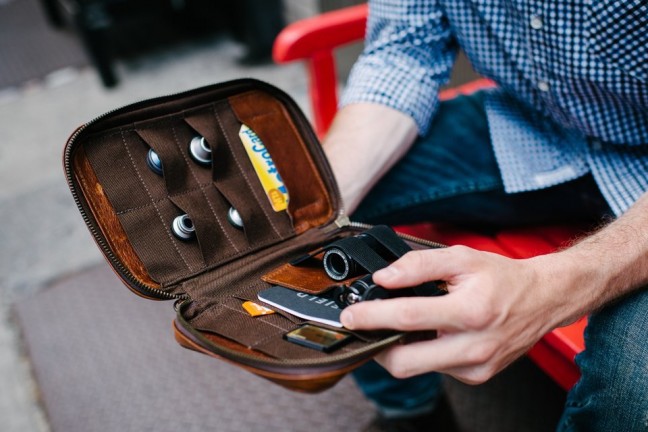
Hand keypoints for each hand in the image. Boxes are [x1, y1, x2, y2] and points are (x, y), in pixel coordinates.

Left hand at [340, 246, 572, 383]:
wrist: (543, 299)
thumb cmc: (503, 278)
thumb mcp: (461, 258)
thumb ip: (419, 264)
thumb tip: (384, 277)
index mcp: (470, 311)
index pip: (408, 317)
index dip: (372, 316)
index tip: (350, 316)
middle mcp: (473, 346)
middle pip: (404, 363)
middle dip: (375, 347)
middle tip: (364, 327)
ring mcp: (475, 366)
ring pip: (417, 368)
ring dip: (398, 349)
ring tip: (399, 324)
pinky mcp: (476, 376)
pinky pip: (435, 369)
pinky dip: (422, 352)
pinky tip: (429, 334)